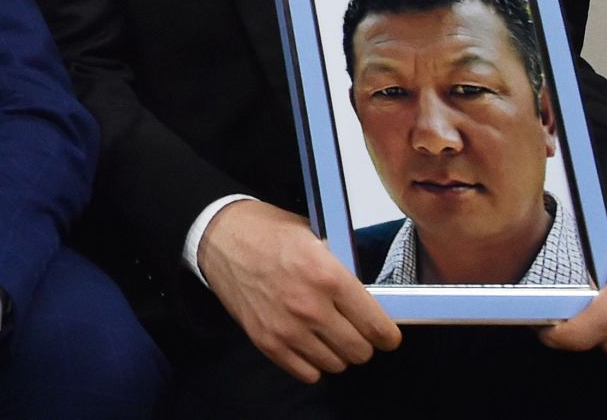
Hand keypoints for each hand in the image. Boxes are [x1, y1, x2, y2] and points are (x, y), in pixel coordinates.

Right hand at [198, 199, 400, 382]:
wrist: (219, 237)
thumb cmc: (267, 232)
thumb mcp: (314, 237)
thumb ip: (341, 269)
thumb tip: (369, 297)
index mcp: (328, 276)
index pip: (377, 326)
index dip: (387, 335)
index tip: (386, 334)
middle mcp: (310, 307)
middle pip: (360, 351)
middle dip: (362, 342)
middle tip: (353, 329)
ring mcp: (286, 329)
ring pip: (336, 365)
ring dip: (336, 352)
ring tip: (326, 333)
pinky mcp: (266, 342)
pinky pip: (307, 373)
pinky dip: (312, 362)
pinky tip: (307, 343)